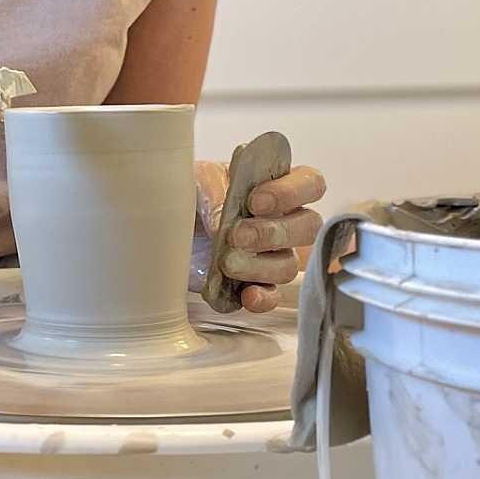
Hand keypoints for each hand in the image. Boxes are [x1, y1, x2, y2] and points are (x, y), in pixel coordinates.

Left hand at [193, 158, 325, 313]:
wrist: (169, 224)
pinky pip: (272, 296)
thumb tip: (222, 223)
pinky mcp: (255, 283)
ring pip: (289, 265)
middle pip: (308, 228)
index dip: (291, 193)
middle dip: (273, 233)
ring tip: (227, 262)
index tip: (256, 202)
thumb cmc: (193, 193)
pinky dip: (262, 299)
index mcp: (277, 186)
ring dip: (259, 266)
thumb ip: (214, 192)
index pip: (310, 184)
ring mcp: (273, 255)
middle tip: (237, 235)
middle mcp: (284, 221)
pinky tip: (246, 295)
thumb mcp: (199, 179)